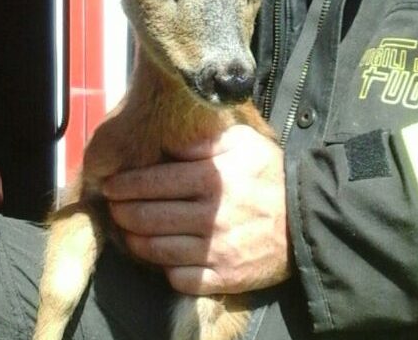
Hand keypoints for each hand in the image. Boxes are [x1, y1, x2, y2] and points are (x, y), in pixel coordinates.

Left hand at [103, 125, 290, 294]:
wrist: (307, 222)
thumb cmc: (271, 177)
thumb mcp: (245, 143)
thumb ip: (206, 139)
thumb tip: (170, 141)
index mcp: (212, 180)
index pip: (151, 182)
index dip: (124, 185)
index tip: (110, 186)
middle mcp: (210, 216)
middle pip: (146, 217)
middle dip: (121, 213)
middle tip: (114, 208)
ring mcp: (215, 251)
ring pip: (155, 250)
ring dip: (134, 240)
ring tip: (129, 231)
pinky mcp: (223, 278)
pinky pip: (177, 278)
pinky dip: (163, 268)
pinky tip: (161, 256)